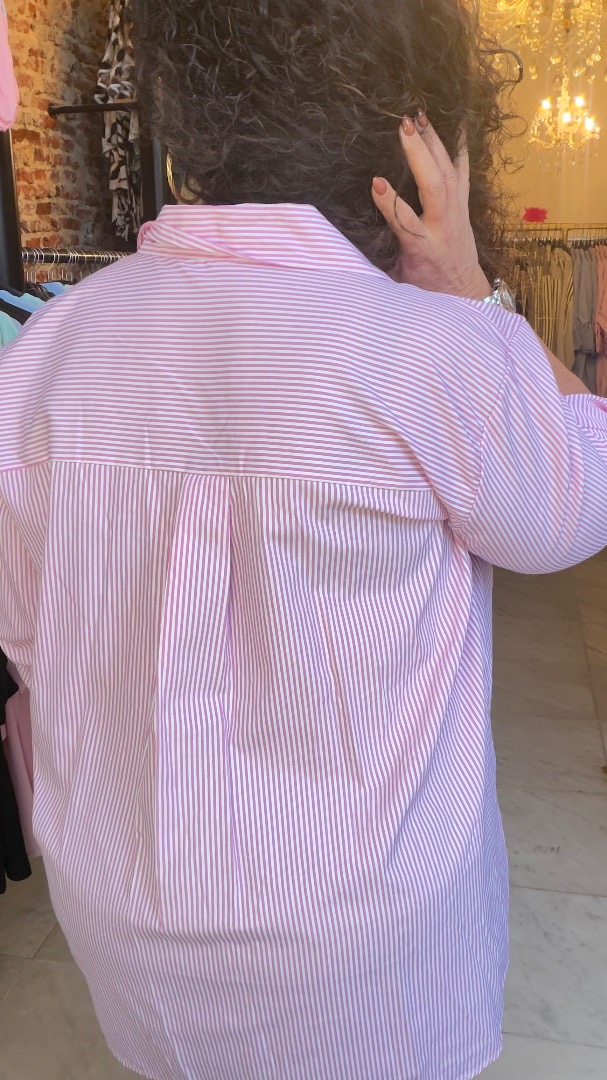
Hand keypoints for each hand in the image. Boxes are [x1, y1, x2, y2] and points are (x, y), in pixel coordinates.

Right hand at [371, 115, 491, 300]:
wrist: (462, 290)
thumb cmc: (424, 287)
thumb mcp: (398, 281)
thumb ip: (378, 263)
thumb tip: (344, 251)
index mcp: (422, 248)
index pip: (405, 222)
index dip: (390, 202)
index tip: (375, 181)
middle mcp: (443, 227)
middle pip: (434, 188)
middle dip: (419, 156)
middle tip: (404, 126)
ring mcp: (457, 214)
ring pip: (448, 173)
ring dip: (433, 143)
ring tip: (419, 116)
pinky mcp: (464, 206)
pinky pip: (462, 173)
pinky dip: (458, 149)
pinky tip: (456, 125)